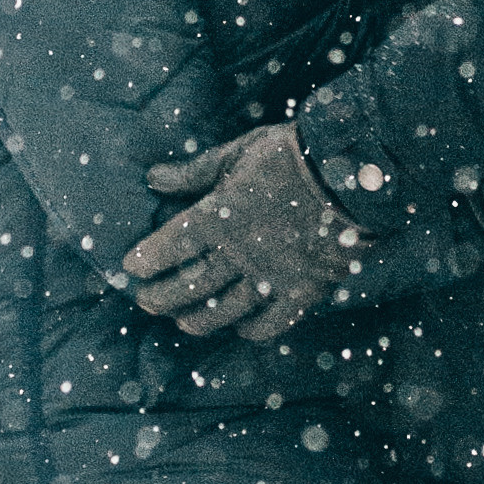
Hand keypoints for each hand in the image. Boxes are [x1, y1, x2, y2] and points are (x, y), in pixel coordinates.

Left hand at [124, 122, 363, 342]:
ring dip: (198, 321)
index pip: (169, 248)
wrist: (351, 173)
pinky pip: (272, 323)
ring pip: (224, 311)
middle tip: (146, 302)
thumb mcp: (237, 154)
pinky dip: (253, 330)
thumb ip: (194, 173)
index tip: (131, 269)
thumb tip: (153, 178)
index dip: (147, 261)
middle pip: (189, 287)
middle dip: (161, 298)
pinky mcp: (302, 291)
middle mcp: (238, 254)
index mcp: (217, 217)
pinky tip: (242, 329)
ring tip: (183, 324)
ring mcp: (270, 277)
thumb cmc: (290, 154)